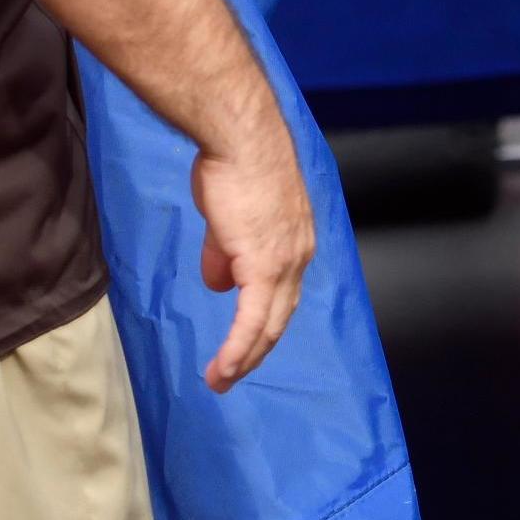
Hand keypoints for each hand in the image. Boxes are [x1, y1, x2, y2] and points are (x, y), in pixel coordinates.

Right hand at [190, 135, 316, 389]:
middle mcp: (299, 256)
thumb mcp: (229, 215)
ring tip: (221, 379)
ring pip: (267, 325)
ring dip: (244, 358)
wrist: (240, 140)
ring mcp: (285, 263)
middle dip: (256, 351)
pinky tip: (223, 368)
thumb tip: (220, 281)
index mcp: (295, 242)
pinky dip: (238, 349)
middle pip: (280, 317)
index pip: (283, 294)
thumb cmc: (233, 166)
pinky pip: (251, 320)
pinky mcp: (265, 266)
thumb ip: (226, 251)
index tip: (245, 343)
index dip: (263, 322)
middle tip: (232, 374)